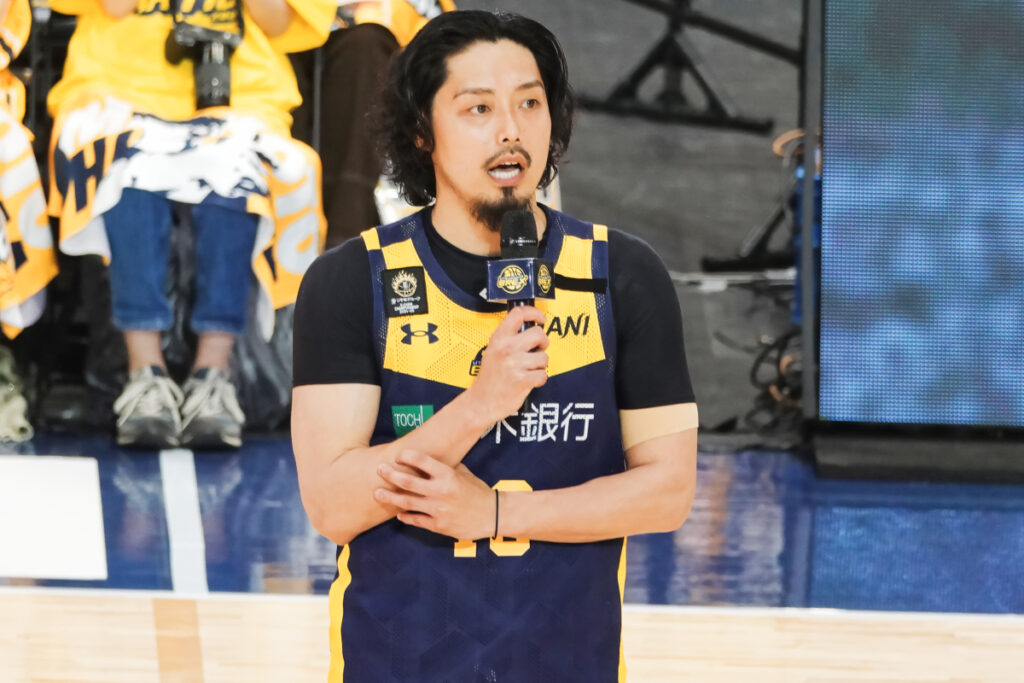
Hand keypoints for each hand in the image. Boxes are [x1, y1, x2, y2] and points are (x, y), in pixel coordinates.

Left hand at [374, 450, 494, 539]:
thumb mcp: (463, 473)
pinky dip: (405, 516)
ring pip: (408, 503)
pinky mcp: (439, 525)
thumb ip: (444, 467)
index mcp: (448, 475)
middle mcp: (441, 491)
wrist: (492, 515)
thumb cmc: (477, 491)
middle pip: (409, 482)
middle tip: (379, 470)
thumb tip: (426, 458)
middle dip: (391, 475)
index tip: (397, 455)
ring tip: (377, 493)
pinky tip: (397, 513)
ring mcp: (439, 510)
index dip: (407, 456)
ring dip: (391, 497)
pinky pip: (416, 520)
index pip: (422, 461)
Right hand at [468, 306, 548, 422]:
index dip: (534, 313)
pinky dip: (539, 379)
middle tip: (538, 349)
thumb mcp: (493, 351)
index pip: (518, 314)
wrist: (481, 401)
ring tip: (528, 370)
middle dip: (543, 342)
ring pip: (544, 357)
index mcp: (499, 338)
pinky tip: (529, 381)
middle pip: (538, 333)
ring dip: (540, 365)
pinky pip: (543, 375)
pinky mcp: (523, 380)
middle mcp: (506, 348)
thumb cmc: (489, 378)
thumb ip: (509, 338)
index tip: (540, 319)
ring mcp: (515, 364)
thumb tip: (530, 329)